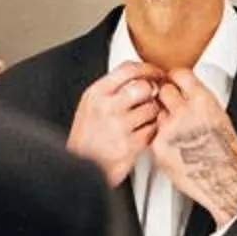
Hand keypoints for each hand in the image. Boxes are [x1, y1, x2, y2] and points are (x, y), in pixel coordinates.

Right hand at [67, 62, 163, 187]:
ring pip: (152, 109)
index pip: (128, 69)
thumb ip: (111, 89)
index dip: (148, 68)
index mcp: (96, 94)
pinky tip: (143, 133)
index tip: (156, 73)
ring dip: (153, 113)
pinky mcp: (130, 146)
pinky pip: (153, 130)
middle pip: (145, 87)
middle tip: (152, 98)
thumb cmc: (86, 137)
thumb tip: (140, 75)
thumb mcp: (89, 105)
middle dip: (152, 92)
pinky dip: (152, 131)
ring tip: (144, 119)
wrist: (80, 166)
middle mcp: (107, 108)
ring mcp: (119, 127)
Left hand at [151, 69, 236, 223]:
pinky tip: (173, 146)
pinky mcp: (158, 146)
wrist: (222, 182)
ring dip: (163, 118)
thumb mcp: (222, 120)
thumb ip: (203, 105)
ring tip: (176, 132)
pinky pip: (153, 134)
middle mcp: (184, 112)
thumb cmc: (227, 156)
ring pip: (157, 113)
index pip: (180, 74)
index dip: (176, 77)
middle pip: (164, 91)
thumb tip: (194, 98)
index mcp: (203, 102)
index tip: (174, 80)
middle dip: (167, 97)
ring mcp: (169, 129)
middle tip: (172, 106)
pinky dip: (160, 138)